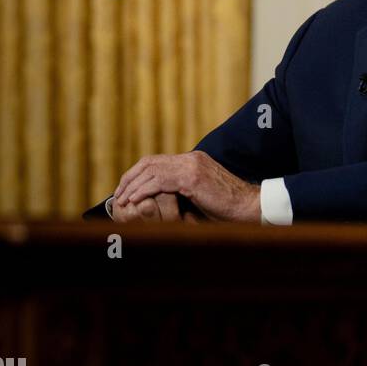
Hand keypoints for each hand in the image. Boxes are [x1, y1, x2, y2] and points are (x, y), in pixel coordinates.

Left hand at [114, 152, 261, 222]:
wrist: (248, 206)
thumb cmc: (227, 207)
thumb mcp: (202, 194)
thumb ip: (184, 190)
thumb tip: (162, 199)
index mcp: (193, 160)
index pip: (157, 161)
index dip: (137, 173)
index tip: (125, 188)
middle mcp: (191, 158)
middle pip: (150, 162)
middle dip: (130, 178)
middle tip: (118, 194)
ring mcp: (192, 166)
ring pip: (152, 170)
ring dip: (133, 185)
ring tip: (122, 200)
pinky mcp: (193, 178)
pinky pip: (161, 181)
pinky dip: (144, 190)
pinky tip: (135, 200)